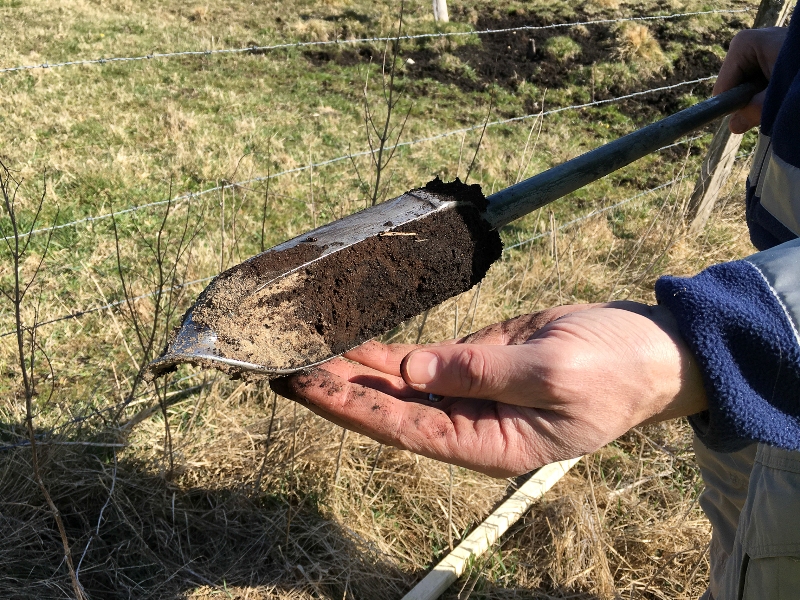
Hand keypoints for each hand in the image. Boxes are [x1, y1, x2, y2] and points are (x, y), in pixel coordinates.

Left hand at [271, 302, 707, 476]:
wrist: (648, 348)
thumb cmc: (613, 370)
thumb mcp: (553, 373)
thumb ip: (479, 374)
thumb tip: (411, 371)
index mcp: (488, 445)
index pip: (405, 429)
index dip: (352, 408)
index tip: (306, 386)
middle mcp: (469, 426)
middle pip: (389, 411)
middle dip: (337, 389)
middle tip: (283, 366)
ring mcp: (468, 394)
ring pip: (398, 385)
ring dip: (353, 369)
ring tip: (303, 351)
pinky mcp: (471, 363)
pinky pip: (419, 359)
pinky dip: (385, 349)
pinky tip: (351, 337)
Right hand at [713, 27, 786, 133]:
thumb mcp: (776, 99)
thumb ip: (751, 112)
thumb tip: (733, 127)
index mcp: (745, 45)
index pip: (724, 87)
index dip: (735, 105)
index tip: (752, 114)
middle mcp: (752, 41)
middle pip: (735, 84)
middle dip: (750, 100)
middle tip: (773, 105)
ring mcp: (766, 46)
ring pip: (749, 84)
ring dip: (763, 97)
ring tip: (783, 97)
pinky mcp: (777, 54)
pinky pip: (763, 79)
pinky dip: (772, 90)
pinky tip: (786, 91)